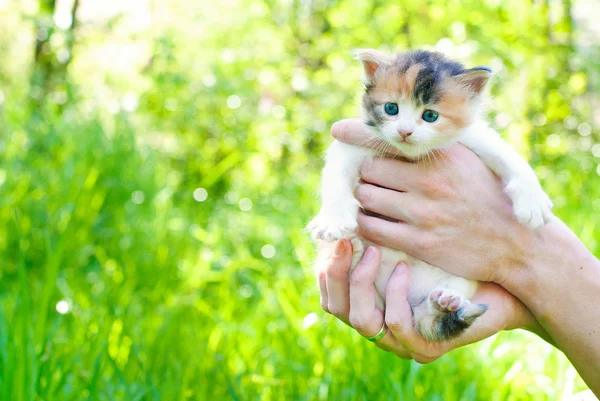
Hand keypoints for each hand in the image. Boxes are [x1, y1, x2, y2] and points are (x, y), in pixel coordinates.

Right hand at [317, 239, 545, 361]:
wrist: (503, 274)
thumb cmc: (455, 249)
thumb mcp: (410, 234)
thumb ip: (379, 225)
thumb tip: (347, 194)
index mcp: (370, 299)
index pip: (329, 290)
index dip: (326, 263)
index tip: (334, 232)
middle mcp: (379, 322)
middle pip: (334, 307)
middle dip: (335, 272)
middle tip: (345, 240)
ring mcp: (400, 339)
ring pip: (361, 320)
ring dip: (362, 283)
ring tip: (372, 250)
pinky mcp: (425, 346)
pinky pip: (397, 323)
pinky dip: (396, 295)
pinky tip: (402, 267)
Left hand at [331, 118, 539, 283]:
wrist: (516, 244)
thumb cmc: (486, 198)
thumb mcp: (468, 162)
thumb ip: (434, 150)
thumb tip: (399, 135)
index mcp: (442, 156)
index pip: (387, 141)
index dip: (358, 137)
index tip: (337, 131)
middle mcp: (431, 181)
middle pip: (369, 170)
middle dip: (365, 176)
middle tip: (370, 182)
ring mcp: (424, 213)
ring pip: (367, 199)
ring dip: (364, 201)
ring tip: (372, 204)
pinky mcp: (420, 243)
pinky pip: (373, 230)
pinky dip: (366, 226)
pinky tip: (372, 224)